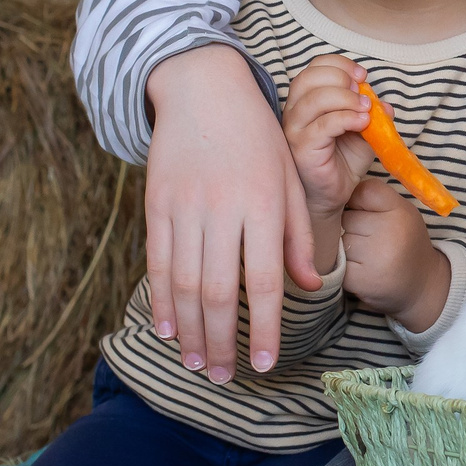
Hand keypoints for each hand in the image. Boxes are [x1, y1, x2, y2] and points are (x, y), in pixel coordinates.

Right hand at [145, 45, 318, 381]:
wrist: (202, 88)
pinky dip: (162, 299)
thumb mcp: (290, 177)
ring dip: (190, 330)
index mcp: (264, 204)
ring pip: (186, 284)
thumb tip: (308, 286)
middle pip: (221, 292)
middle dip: (222, 342)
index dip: (266, 328)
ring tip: (196, 362)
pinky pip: (158, 261)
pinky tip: (167, 328)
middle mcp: (223, 209)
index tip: (266, 364)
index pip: (266, 280)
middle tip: (223, 377)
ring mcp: (185, 207)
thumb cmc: (255, 136)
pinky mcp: (156, 204)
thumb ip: (300, 234)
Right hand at [281, 55, 374, 218]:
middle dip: (341, 77)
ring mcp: (295, 130)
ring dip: (346, 99)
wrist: (334, 195)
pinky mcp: (301, 148)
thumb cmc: (343, 161)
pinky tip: (362, 123)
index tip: (362, 75)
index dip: (339, 65)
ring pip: (315, 99)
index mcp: (305, 100)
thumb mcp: (363, 131)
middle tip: (363, 92)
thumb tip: (386, 105)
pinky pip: (323, 126)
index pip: (314, 68)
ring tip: (366, 109)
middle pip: (309, 78)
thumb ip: (373, 114)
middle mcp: (294, 112)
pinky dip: (346, 119)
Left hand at [339, 179, 450, 332]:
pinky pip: (336, 263)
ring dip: (345, 248)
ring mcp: (375, 257)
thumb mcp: (402, 213)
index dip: (358, 202)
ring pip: (339, 240)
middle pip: (346, 216)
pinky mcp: (360, 280)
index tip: (365, 213)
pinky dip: (344, 267)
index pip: (363, 191)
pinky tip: (360, 269)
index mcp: (401, 211)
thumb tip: (337, 192)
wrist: (422, 287)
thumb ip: (375, 199)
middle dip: (350, 227)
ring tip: (366, 256)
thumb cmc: (406, 243)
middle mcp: (390, 232)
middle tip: (369, 240)